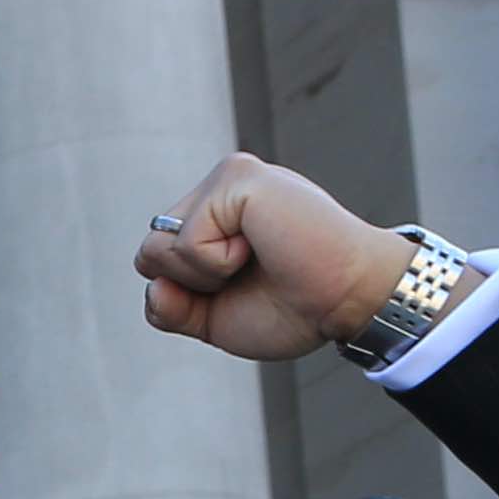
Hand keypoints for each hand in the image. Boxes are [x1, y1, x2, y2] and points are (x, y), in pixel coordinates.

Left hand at [133, 152, 437, 360]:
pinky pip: (186, 243)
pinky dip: (218, 265)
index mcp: (213, 219)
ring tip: (259, 259)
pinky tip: (262, 248)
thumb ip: (171, 309)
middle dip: (190, 286)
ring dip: (204, 275)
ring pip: (158, 246)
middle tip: (252, 276)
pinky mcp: (237, 178)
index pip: (154, 262)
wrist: (349, 301)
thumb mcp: (214, 320)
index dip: (187, 296)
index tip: (243, 290)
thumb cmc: (296, 307)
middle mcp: (218, 192)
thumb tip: (154, 287)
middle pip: (148, 253)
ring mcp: (228, 180)